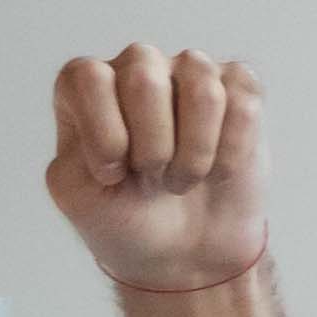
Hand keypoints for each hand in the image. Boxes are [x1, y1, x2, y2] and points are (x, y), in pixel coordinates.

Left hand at [43, 46, 269, 294]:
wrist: (184, 249)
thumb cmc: (126, 215)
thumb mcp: (78, 197)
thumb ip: (72, 157)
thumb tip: (123, 133)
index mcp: (88, 86)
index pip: (88, 76)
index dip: (102, 131)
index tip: (111, 174)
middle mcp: (139, 67)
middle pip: (144, 77)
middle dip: (151, 145)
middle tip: (151, 176)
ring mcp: (192, 73)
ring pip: (202, 90)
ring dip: (195, 154)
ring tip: (183, 177)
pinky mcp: (240, 88)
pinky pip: (244, 104)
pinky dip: (232, 152)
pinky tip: (219, 169)